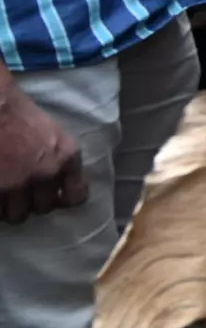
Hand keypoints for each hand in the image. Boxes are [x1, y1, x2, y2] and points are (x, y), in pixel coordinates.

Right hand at [0, 81, 84, 222]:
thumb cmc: (19, 112)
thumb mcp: (51, 132)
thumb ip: (57, 157)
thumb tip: (55, 182)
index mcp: (65, 156)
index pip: (76, 195)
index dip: (63, 199)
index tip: (55, 197)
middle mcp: (45, 173)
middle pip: (43, 208)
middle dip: (31, 203)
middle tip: (20, 193)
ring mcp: (16, 183)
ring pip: (16, 215)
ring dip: (9, 208)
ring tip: (3, 195)